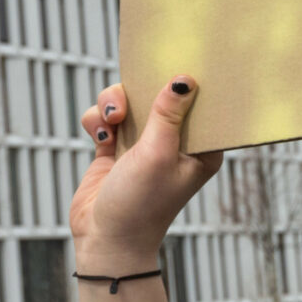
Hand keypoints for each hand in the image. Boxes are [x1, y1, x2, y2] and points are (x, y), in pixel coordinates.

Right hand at [70, 77, 222, 301]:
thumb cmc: (141, 203)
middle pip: (160, 94)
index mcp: (201, 147)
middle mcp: (174, 143)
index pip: (202, 103)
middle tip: (132, 98)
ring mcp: (143, 144)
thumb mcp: (159, 154)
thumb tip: (184, 78)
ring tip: (113, 120)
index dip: (189, 83)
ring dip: (115, 103)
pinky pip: (105, 118)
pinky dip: (98, 120)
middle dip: (142, 88)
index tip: (177, 61)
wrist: (104, 240)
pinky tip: (100, 136)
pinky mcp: (114, 149)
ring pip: (128, 101)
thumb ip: (168, 115)